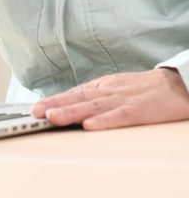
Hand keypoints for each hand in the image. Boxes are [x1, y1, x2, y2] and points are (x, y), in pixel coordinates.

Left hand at [31, 68, 188, 130]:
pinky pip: (120, 116)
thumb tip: (69, 106)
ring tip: (52, 117)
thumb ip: (93, 97)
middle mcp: (107, 91)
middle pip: (78, 98)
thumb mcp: (112, 88)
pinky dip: (104, 121)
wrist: (174, 84)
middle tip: (35, 112)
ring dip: (71, 111)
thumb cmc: (140, 88)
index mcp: (101, 87)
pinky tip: (89, 126)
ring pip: (93, 106)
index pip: (73, 93)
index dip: (53, 100)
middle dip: (55, 105)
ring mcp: (123, 99)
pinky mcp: (139, 109)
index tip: (35, 108)